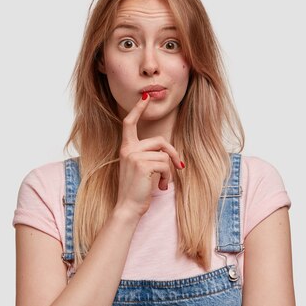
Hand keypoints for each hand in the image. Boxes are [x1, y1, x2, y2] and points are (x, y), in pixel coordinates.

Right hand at [116, 92, 183, 217]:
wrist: (127, 207)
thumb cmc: (136, 191)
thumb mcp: (139, 169)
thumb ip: (148, 156)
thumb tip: (168, 152)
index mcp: (126, 148)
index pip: (129, 123)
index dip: (138, 109)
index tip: (145, 97)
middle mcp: (128, 149)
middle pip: (159, 141)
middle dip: (172, 153)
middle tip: (180, 167)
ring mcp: (134, 156)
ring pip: (164, 155)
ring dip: (169, 171)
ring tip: (162, 184)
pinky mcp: (142, 164)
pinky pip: (165, 164)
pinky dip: (167, 177)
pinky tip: (160, 187)